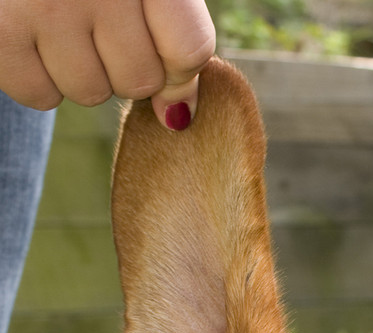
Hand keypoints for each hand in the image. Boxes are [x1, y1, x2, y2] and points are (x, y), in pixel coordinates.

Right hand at [0, 0, 215, 127]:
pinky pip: (41, 94)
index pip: (189, 48)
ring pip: (91, 92)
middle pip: (140, 79)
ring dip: (78, 69)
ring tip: (59, 17)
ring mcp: (46, 5)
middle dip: (122, 64)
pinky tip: (31, 30)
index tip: (159, 45)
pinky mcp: (4, 32)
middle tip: (95, 18)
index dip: (176, 63)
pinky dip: (37, 74)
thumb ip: (174, 36)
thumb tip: (176, 117)